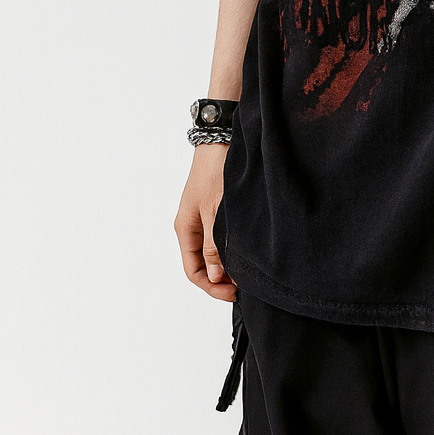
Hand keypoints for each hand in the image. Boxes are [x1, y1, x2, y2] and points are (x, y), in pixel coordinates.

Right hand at [174, 143, 236, 300]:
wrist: (221, 140)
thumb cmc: (215, 172)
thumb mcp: (215, 212)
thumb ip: (213, 245)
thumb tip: (215, 275)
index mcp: (185, 229)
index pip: (193, 271)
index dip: (211, 286)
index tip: (233, 293)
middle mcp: (192, 226)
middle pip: (203, 264)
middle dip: (221, 278)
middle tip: (244, 285)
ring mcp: (203, 218)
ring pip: (213, 252)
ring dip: (227, 263)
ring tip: (248, 270)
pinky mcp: (216, 209)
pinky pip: (220, 237)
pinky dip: (231, 248)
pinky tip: (246, 250)